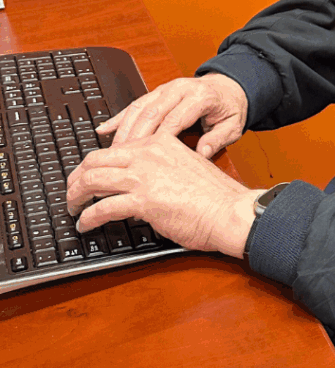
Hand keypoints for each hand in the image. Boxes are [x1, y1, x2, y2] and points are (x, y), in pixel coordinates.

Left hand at [66, 134, 260, 257]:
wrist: (229, 210)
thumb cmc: (214, 196)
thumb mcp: (185, 167)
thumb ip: (159, 170)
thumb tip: (138, 186)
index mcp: (160, 143)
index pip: (115, 148)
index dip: (94, 163)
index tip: (88, 175)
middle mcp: (149, 155)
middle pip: (95, 160)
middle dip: (76, 177)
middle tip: (72, 191)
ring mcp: (144, 176)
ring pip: (92, 180)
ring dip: (76, 196)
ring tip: (73, 207)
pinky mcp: (143, 200)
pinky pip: (102, 208)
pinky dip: (88, 218)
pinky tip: (86, 224)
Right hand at [98, 73, 248, 157]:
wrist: (229, 87)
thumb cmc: (229, 109)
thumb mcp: (233, 125)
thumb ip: (218, 139)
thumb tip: (202, 153)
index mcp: (200, 96)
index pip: (175, 118)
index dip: (159, 138)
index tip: (146, 158)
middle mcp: (180, 89)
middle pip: (151, 113)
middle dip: (135, 137)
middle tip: (120, 160)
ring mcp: (166, 89)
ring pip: (139, 108)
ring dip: (123, 130)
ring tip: (111, 153)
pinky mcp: (157, 92)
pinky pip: (134, 104)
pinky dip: (119, 117)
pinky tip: (104, 129)